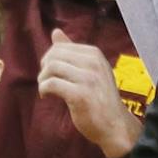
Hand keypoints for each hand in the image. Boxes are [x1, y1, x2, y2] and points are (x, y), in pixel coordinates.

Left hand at [39, 30, 139, 157]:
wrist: (115, 124)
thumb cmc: (100, 99)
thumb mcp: (90, 70)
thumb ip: (72, 52)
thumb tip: (55, 32)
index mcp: (94, 54)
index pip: (60, 47)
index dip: (49, 59)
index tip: (52, 74)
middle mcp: (93, 62)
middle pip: (54, 55)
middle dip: (44, 68)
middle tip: (46, 82)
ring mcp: (88, 78)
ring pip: (51, 67)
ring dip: (42, 79)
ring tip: (46, 90)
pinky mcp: (80, 95)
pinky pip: (52, 84)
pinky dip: (44, 90)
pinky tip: (46, 96)